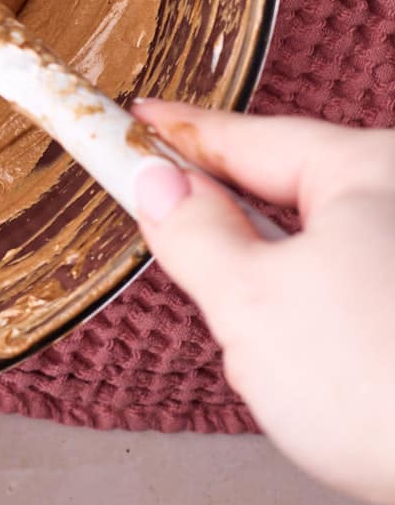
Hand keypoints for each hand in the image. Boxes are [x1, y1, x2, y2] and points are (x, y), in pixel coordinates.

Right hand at [133, 100, 394, 504]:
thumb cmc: (383, 385)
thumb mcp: (251, 304)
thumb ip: (194, 234)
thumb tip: (157, 184)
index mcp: (372, 170)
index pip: (250, 139)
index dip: (181, 133)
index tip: (134, 119)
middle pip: (290, 197)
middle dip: (235, 239)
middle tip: (180, 255)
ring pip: (322, 256)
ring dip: (284, 301)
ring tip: (285, 366)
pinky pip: (359, 297)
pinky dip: (327, 332)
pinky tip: (325, 383)